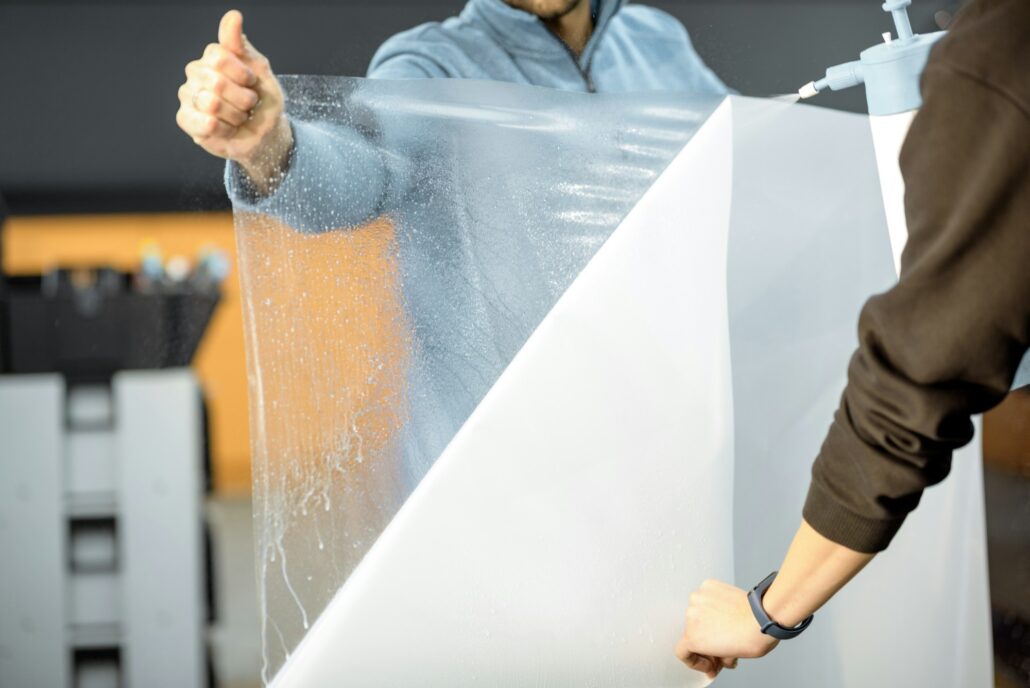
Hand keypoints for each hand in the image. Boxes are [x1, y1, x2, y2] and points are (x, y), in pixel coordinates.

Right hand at [176, 10, 292, 183]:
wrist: (264, 133)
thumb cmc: (262, 101)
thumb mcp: (259, 70)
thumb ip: (241, 45)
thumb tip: (233, 16)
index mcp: (212, 57)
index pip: (220, 56)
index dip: (243, 75)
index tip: (252, 83)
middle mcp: (195, 72)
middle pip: (217, 82)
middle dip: (243, 99)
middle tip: (247, 105)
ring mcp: (188, 95)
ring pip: (210, 104)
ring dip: (235, 116)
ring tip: (238, 117)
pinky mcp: (185, 119)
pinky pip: (204, 123)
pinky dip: (224, 130)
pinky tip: (227, 129)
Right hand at [674, 579, 777, 679]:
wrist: (763, 617)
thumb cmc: (750, 638)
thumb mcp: (730, 658)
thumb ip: (717, 658)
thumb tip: (717, 658)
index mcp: (693, 638)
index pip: (682, 651)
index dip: (695, 661)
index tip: (707, 662)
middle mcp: (691, 616)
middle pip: (692, 631)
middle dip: (706, 639)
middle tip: (721, 644)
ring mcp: (699, 598)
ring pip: (698, 611)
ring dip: (709, 618)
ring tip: (726, 623)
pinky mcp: (708, 586)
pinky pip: (706, 596)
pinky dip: (713, 602)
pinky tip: (726, 608)